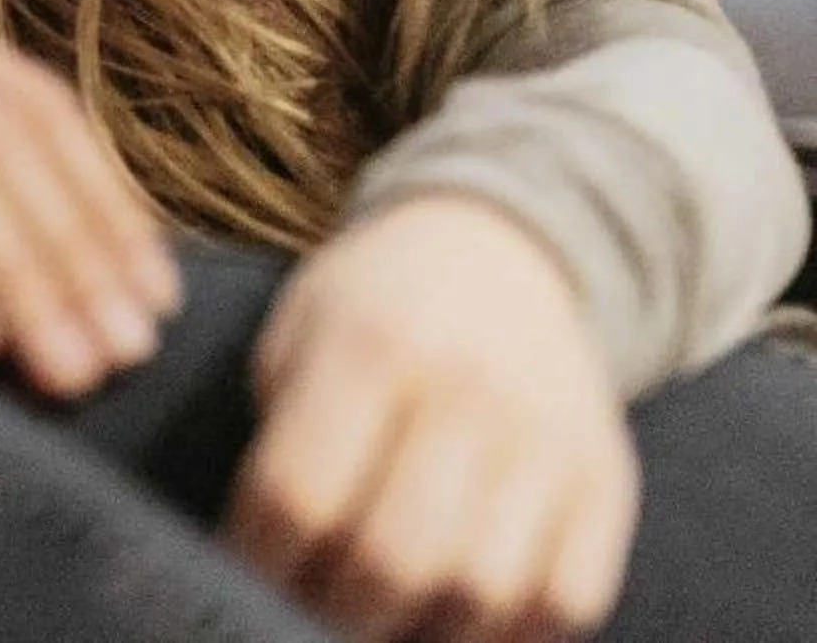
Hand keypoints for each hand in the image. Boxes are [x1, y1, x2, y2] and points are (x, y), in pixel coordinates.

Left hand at [228, 197, 636, 641]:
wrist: (495, 250)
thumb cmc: (371, 307)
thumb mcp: (298, 335)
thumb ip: (281, 440)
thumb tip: (262, 562)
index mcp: (368, 349)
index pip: (298, 494)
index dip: (260, 560)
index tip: (246, 577)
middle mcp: (466, 394)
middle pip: (394, 557)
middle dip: (337, 612)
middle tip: (311, 616)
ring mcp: (548, 440)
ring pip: (483, 591)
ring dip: (423, 632)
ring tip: (383, 621)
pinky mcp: (608, 480)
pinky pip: (569, 599)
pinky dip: (512, 633)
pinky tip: (462, 617)